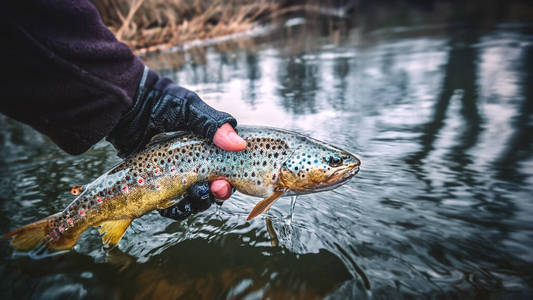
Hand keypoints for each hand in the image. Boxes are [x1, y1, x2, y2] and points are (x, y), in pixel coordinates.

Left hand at [107, 68, 246, 213]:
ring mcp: (176, 174)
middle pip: (212, 188)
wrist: (125, 106)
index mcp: (207, 146)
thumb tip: (239, 144)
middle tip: (212, 190)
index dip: (227, 181)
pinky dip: (173, 208)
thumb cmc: (160, 101)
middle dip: (214, 194)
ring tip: (188, 198)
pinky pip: (171, 204)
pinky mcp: (158, 184)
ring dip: (195, 203)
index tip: (224, 184)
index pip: (225, 170)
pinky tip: (167, 205)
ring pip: (193, 199)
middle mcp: (194, 162)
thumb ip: (213, 124)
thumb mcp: (190, 108)